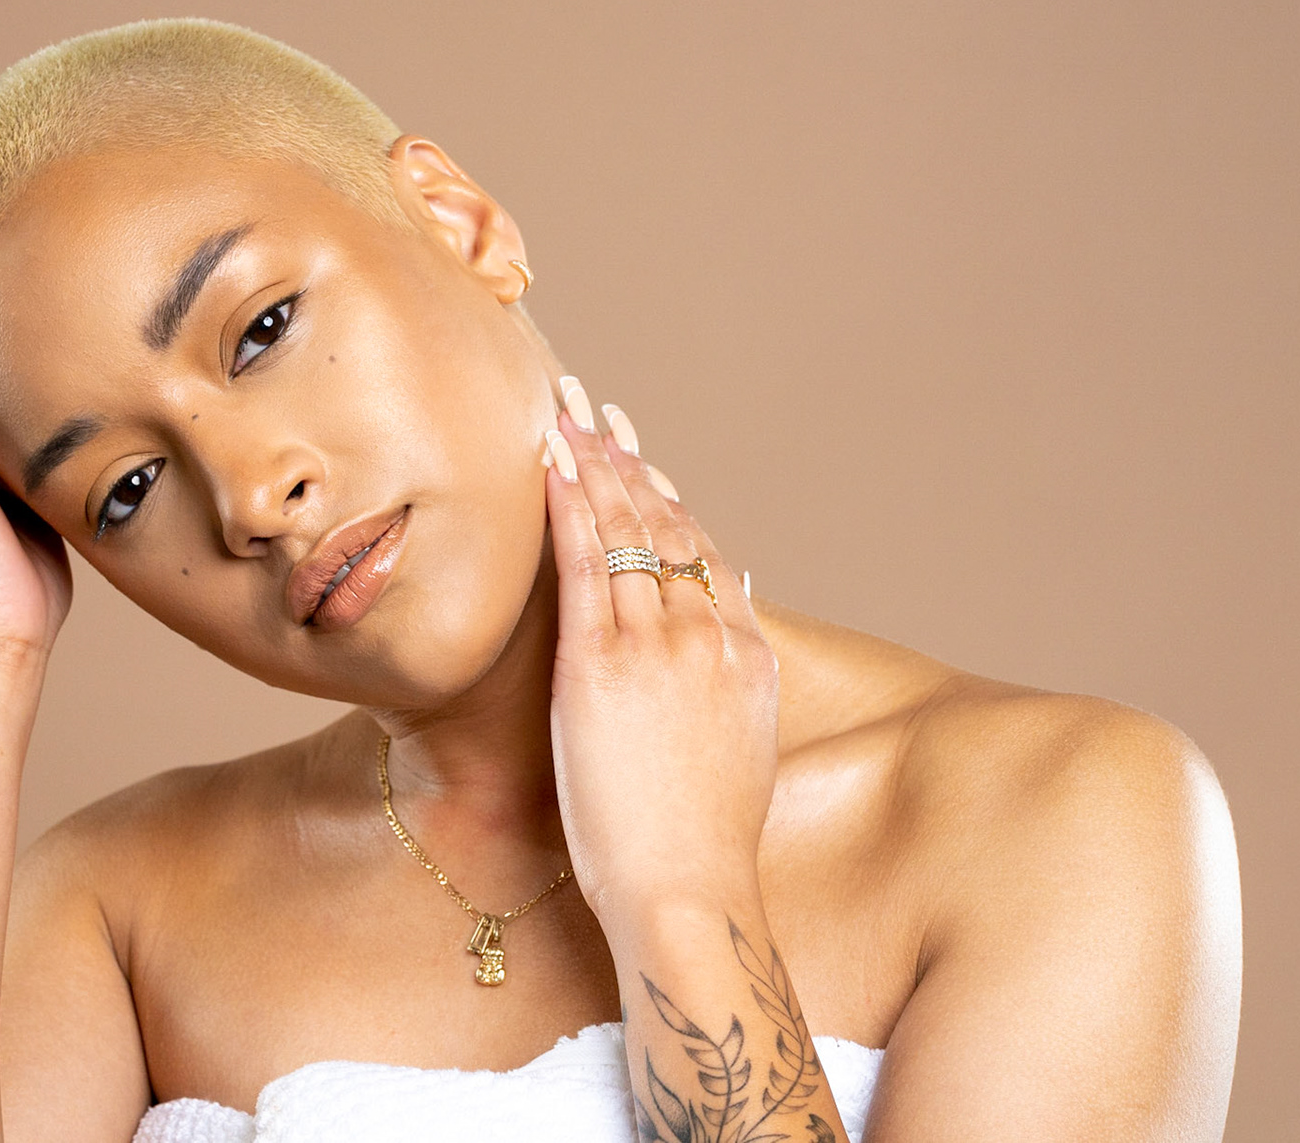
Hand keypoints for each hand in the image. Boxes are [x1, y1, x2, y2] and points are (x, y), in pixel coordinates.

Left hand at [541, 379, 777, 929]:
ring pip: (625, 530)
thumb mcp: (740, 747)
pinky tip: (552, 464)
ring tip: (565, 416)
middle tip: (595, 410)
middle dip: (627, 461)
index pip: (704, 554)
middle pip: (665, 525)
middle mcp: (709, 634)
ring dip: (594, 464)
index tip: (641, 460)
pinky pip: (586, 561)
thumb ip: (737, 678)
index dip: (668, 500)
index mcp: (748, 656)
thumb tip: (735, 615)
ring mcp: (658, 643)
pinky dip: (570, 504)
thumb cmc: (705, 842)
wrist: (690, 891)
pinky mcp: (603, 662)